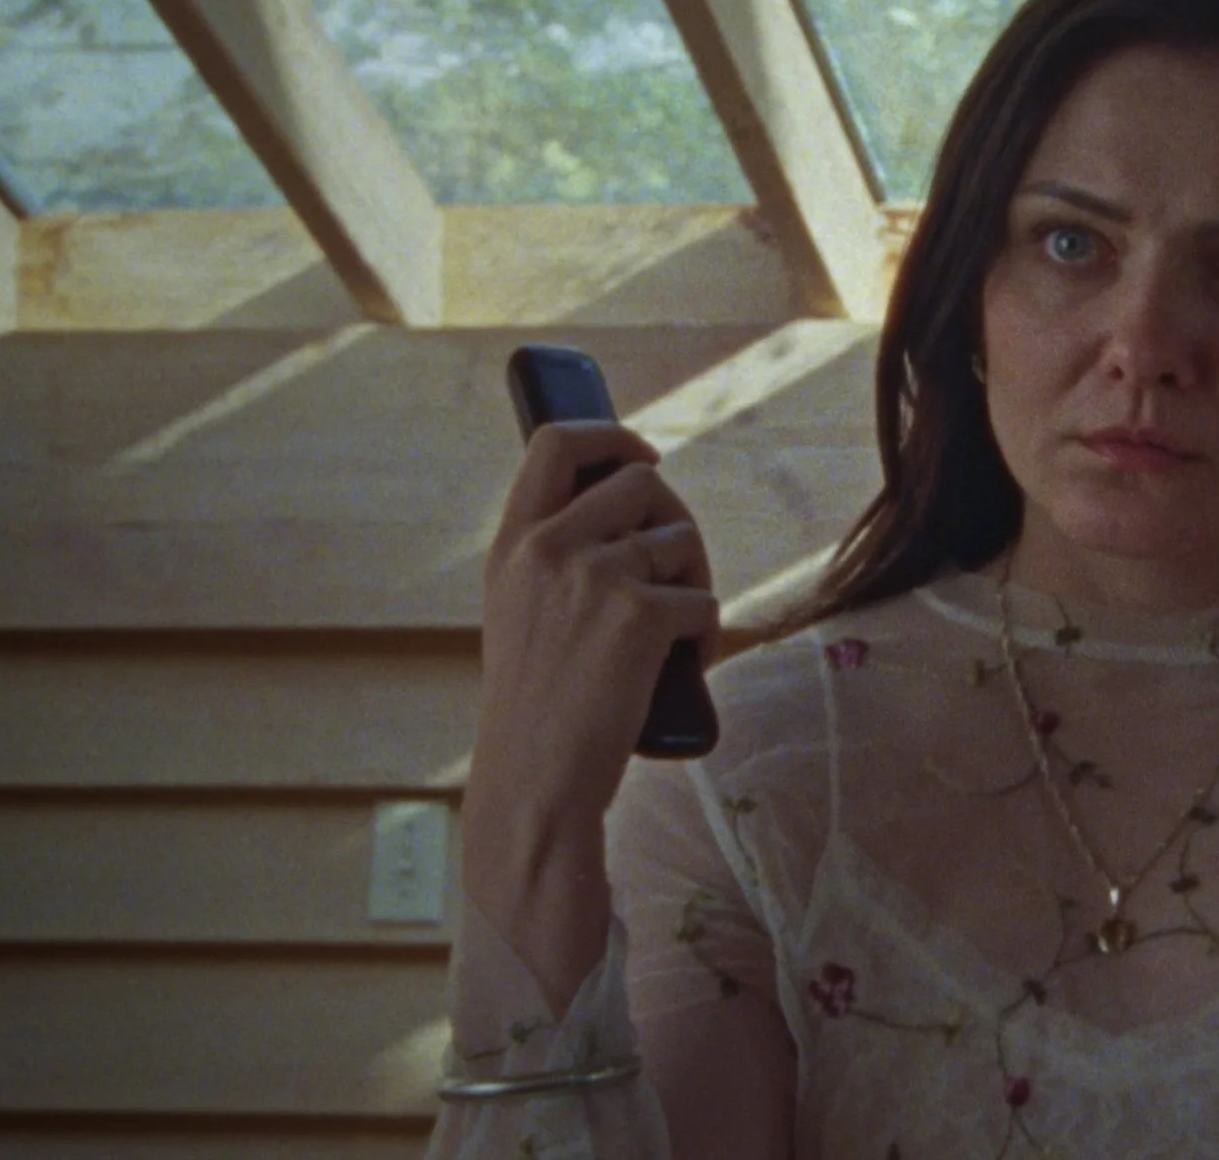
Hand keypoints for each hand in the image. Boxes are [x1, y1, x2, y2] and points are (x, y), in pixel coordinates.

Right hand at [473, 420, 718, 827]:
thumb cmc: (537, 709)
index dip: (610, 434)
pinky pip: (704, 601)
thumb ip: (555, 558)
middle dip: (673, 522)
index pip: (557, 442)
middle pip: (643, 483)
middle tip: (676, 572)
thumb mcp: (520, 614)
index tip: (641, 456)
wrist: (535, 783)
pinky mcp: (640, 615)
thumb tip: (631, 508)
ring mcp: (594, 576)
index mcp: (514, 544)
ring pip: (681, 543)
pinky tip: (679, 669)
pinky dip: (704, 637)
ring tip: (672, 636)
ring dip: (693, 583)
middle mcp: (550, 547)